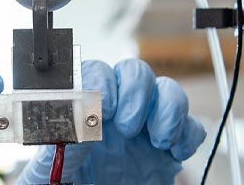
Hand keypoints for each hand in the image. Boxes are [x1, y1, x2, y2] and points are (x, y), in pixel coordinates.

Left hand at [18, 59, 205, 184]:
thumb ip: (61, 144)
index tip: (103, 108)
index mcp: (83, 112)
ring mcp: (145, 126)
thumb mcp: (52, 171)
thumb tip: (77, 120)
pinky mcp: (169, 147)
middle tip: (128, 126)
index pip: (93, 72)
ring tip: (158, 139)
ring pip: (167, 89)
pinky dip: (188, 133)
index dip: (101, 81)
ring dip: (168, 107)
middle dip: (136, 91)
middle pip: (133, 71)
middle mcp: (115, 112)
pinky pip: (191, 125)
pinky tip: (174, 152)